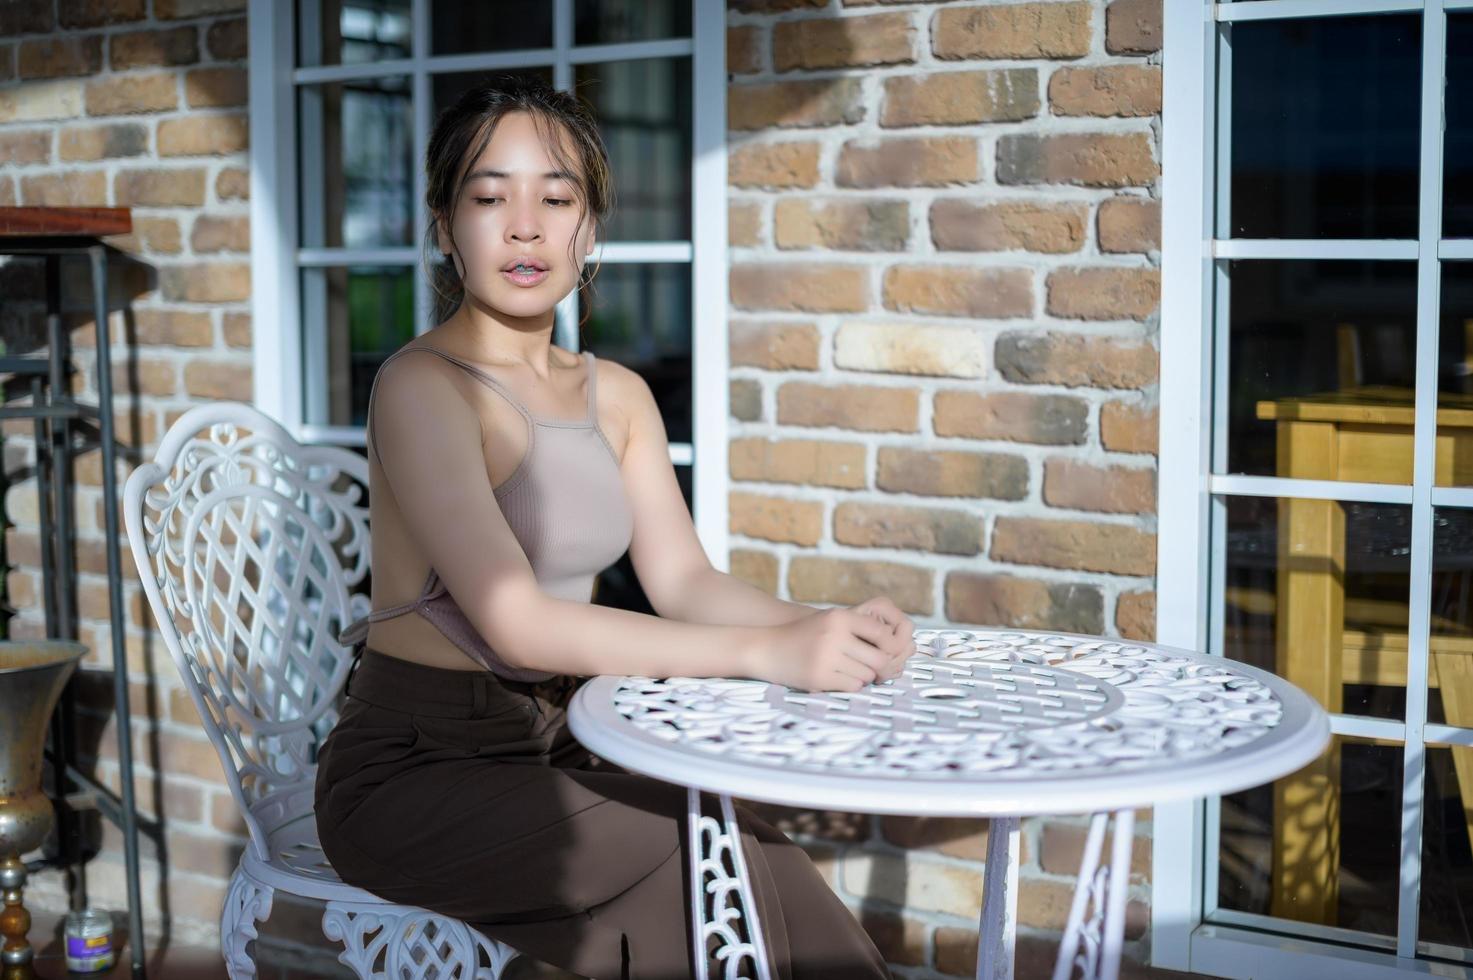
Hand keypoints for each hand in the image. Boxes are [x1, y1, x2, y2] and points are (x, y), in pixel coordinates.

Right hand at [747, 604, 914, 692]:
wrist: (766, 648)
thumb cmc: (803, 635)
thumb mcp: (828, 620)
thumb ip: (858, 627)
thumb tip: (897, 644)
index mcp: (839, 617)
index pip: (881, 633)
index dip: (889, 646)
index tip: (885, 653)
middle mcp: (834, 635)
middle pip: (878, 659)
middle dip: (878, 667)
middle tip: (872, 669)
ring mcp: (826, 658)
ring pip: (866, 675)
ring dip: (863, 677)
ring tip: (847, 671)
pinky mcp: (819, 678)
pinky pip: (852, 686)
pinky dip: (850, 685)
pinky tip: (837, 678)